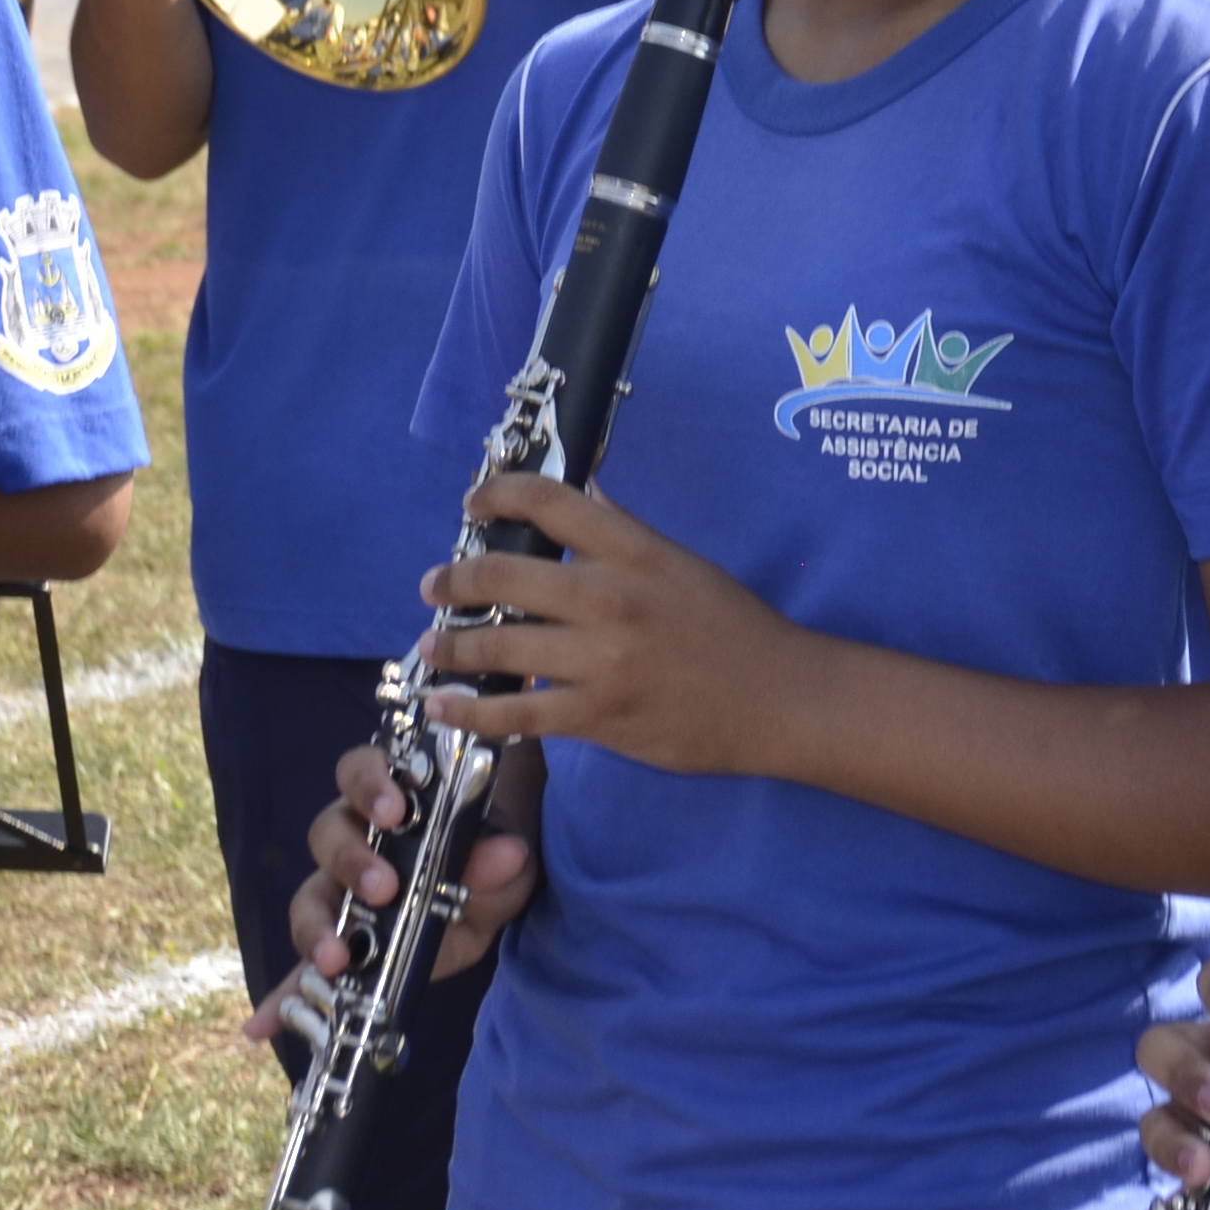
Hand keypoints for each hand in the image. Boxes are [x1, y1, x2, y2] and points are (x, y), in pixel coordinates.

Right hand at [259, 738, 539, 1030]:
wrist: (492, 905)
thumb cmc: (490, 863)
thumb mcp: (505, 862)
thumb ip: (499, 859)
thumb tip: (505, 853)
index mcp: (389, 803)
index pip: (359, 772)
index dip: (369, 784)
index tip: (394, 810)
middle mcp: (352, 840)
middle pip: (327, 835)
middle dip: (350, 861)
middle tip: (383, 888)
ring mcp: (338, 895)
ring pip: (309, 897)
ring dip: (317, 927)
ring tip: (336, 957)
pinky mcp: (338, 948)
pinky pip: (299, 971)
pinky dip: (282, 997)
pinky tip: (262, 1026)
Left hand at [415, 471, 807, 775]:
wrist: (778, 698)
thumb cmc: (732, 626)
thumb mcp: (679, 561)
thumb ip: (623, 530)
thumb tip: (583, 492)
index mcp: (633, 550)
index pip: (549, 503)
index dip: (499, 495)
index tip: (473, 504)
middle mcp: (610, 598)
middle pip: (503, 576)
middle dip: (454, 580)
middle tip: (434, 586)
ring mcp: (601, 660)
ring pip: (498, 647)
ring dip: (451, 645)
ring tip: (431, 645)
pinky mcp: (598, 716)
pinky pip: (516, 715)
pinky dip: (469, 712)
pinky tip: (443, 706)